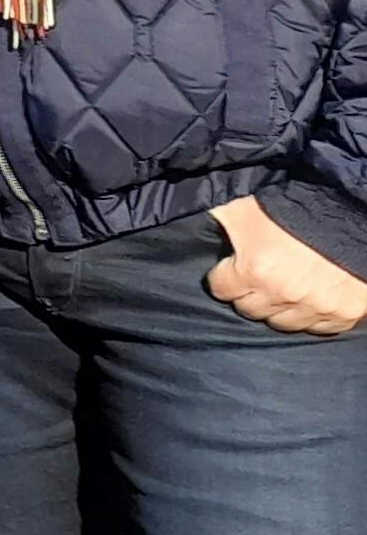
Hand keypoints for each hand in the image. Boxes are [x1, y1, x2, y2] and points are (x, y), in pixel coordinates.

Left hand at [209, 197, 366, 334]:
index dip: (223, 277)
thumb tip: (184, 215)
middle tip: (258, 277)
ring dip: (279, 307)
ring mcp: (316, 307)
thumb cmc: (293, 206)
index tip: (230, 270)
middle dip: (249, 293)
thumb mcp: (244, 207)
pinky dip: (311, 315)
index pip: (221, 290)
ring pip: (282, 323)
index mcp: (254, 269)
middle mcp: (284, 294)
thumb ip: (217, 220)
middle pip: (249, 309)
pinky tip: (309, 298)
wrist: (350, 211)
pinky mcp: (344, 313)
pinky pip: (318, 328)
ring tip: (284, 286)